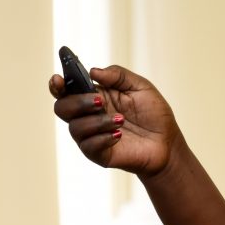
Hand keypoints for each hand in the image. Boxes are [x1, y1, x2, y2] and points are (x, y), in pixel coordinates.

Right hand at [49, 65, 181, 177]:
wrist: (168, 142)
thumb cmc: (153, 114)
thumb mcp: (141, 87)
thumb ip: (118, 75)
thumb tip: (93, 70)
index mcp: (94, 96)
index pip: (66, 90)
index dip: (57, 85)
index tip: (58, 79)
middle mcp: (88, 116)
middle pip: (63, 108)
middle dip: (78, 102)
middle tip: (100, 101)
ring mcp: (92, 136)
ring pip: (76, 127)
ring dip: (97, 121)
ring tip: (121, 120)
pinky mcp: (99, 154)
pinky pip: (89, 146)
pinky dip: (102, 138)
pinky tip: (119, 135)